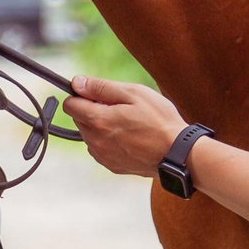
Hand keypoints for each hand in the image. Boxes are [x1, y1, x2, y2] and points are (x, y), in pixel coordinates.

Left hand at [65, 75, 188, 177]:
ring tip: (128, 124)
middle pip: (79, 119)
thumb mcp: (133, 93)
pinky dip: (109, 141)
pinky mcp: (112, 166)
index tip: (98, 94)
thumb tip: (77, 83)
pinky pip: (100, 148)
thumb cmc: (159, 120)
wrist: (177, 153)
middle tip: (120, 108)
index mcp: (98, 120)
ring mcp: (103, 156)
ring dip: (101, 126)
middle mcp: (95, 141)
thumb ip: (100, 88)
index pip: (70, 105)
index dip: (82, 95)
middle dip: (93, 110)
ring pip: (89, 135)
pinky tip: (129, 137)